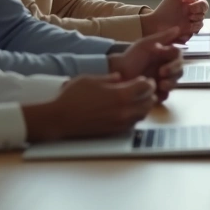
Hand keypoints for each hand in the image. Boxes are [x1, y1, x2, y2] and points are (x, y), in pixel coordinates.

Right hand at [23, 74, 156, 141]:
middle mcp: (124, 110)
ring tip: (138, 100)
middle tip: (145, 90)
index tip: (144, 79)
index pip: (146, 88)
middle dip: (149, 94)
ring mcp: (120, 123)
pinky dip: (135, 117)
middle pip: (148, 102)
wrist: (60, 118)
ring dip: (144, 106)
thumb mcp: (91, 79)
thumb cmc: (73, 97)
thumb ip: (109, 78)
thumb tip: (120, 77)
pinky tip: (128, 111)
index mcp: (121, 95)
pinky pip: (132, 124)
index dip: (147, 82)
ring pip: (142, 115)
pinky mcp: (114, 132)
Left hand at [108, 27, 181, 89]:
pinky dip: (163, 94)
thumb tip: (178, 28)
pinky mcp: (156, 93)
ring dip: (171, 83)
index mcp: (164, 56)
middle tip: (162, 73)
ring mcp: (161, 81)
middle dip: (173, 71)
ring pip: (175, 83)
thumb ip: (162, 37)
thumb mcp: (145, 44)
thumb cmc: (130, 58)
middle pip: (179, 70)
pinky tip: (155, 93)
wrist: (117, 74)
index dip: (174, 58)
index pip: (178, 56)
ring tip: (160, 85)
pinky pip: (165, 95)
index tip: (163, 57)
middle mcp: (165, 68)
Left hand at [142, 0, 208, 41]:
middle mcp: (192, 14)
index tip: (190, 8)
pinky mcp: (187, 33)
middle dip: (196, 16)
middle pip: (203, 15)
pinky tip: (181, 30)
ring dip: (193, 25)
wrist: (155, 24)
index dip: (200, 7)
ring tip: (183, 24)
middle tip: (187, 16)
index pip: (204, 5)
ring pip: (200, 25)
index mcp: (191, 5)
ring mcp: (190, 24)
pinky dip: (189, 32)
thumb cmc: (164, 9)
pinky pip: (194, 33)